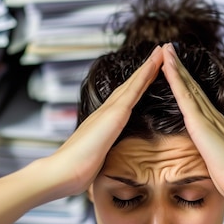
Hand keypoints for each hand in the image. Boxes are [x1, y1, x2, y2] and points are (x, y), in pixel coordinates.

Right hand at [43, 45, 163, 198]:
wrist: (61, 172)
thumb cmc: (75, 172)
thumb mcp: (95, 160)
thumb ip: (102, 154)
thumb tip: (103, 160)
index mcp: (104, 122)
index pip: (125, 99)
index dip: (137, 85)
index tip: (149, 73)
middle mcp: (106, 111)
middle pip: (130, 85)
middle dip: (145, 69)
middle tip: (158, 52)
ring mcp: (110, 110)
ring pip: (133, 82)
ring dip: (149, 65)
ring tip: (161, 51)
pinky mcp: (114, 114)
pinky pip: (134, 90)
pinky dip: (145, 74)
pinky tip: (156, 64)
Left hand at [160, 43, 223, 203]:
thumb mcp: (221, 164)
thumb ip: (215, 157)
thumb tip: (213, 163)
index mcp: (215, 125)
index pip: (197, 99)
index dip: (187, 82)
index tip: (179, 69)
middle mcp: (212, 116)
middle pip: (193, 86)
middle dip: (181, 67)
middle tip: (171, 48)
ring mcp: (207, 116)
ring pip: (188, 85)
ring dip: (176, 65)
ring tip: (166, 48)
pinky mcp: (201, 122)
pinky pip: (184, 95)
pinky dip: (175, 78)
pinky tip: (167, 65)